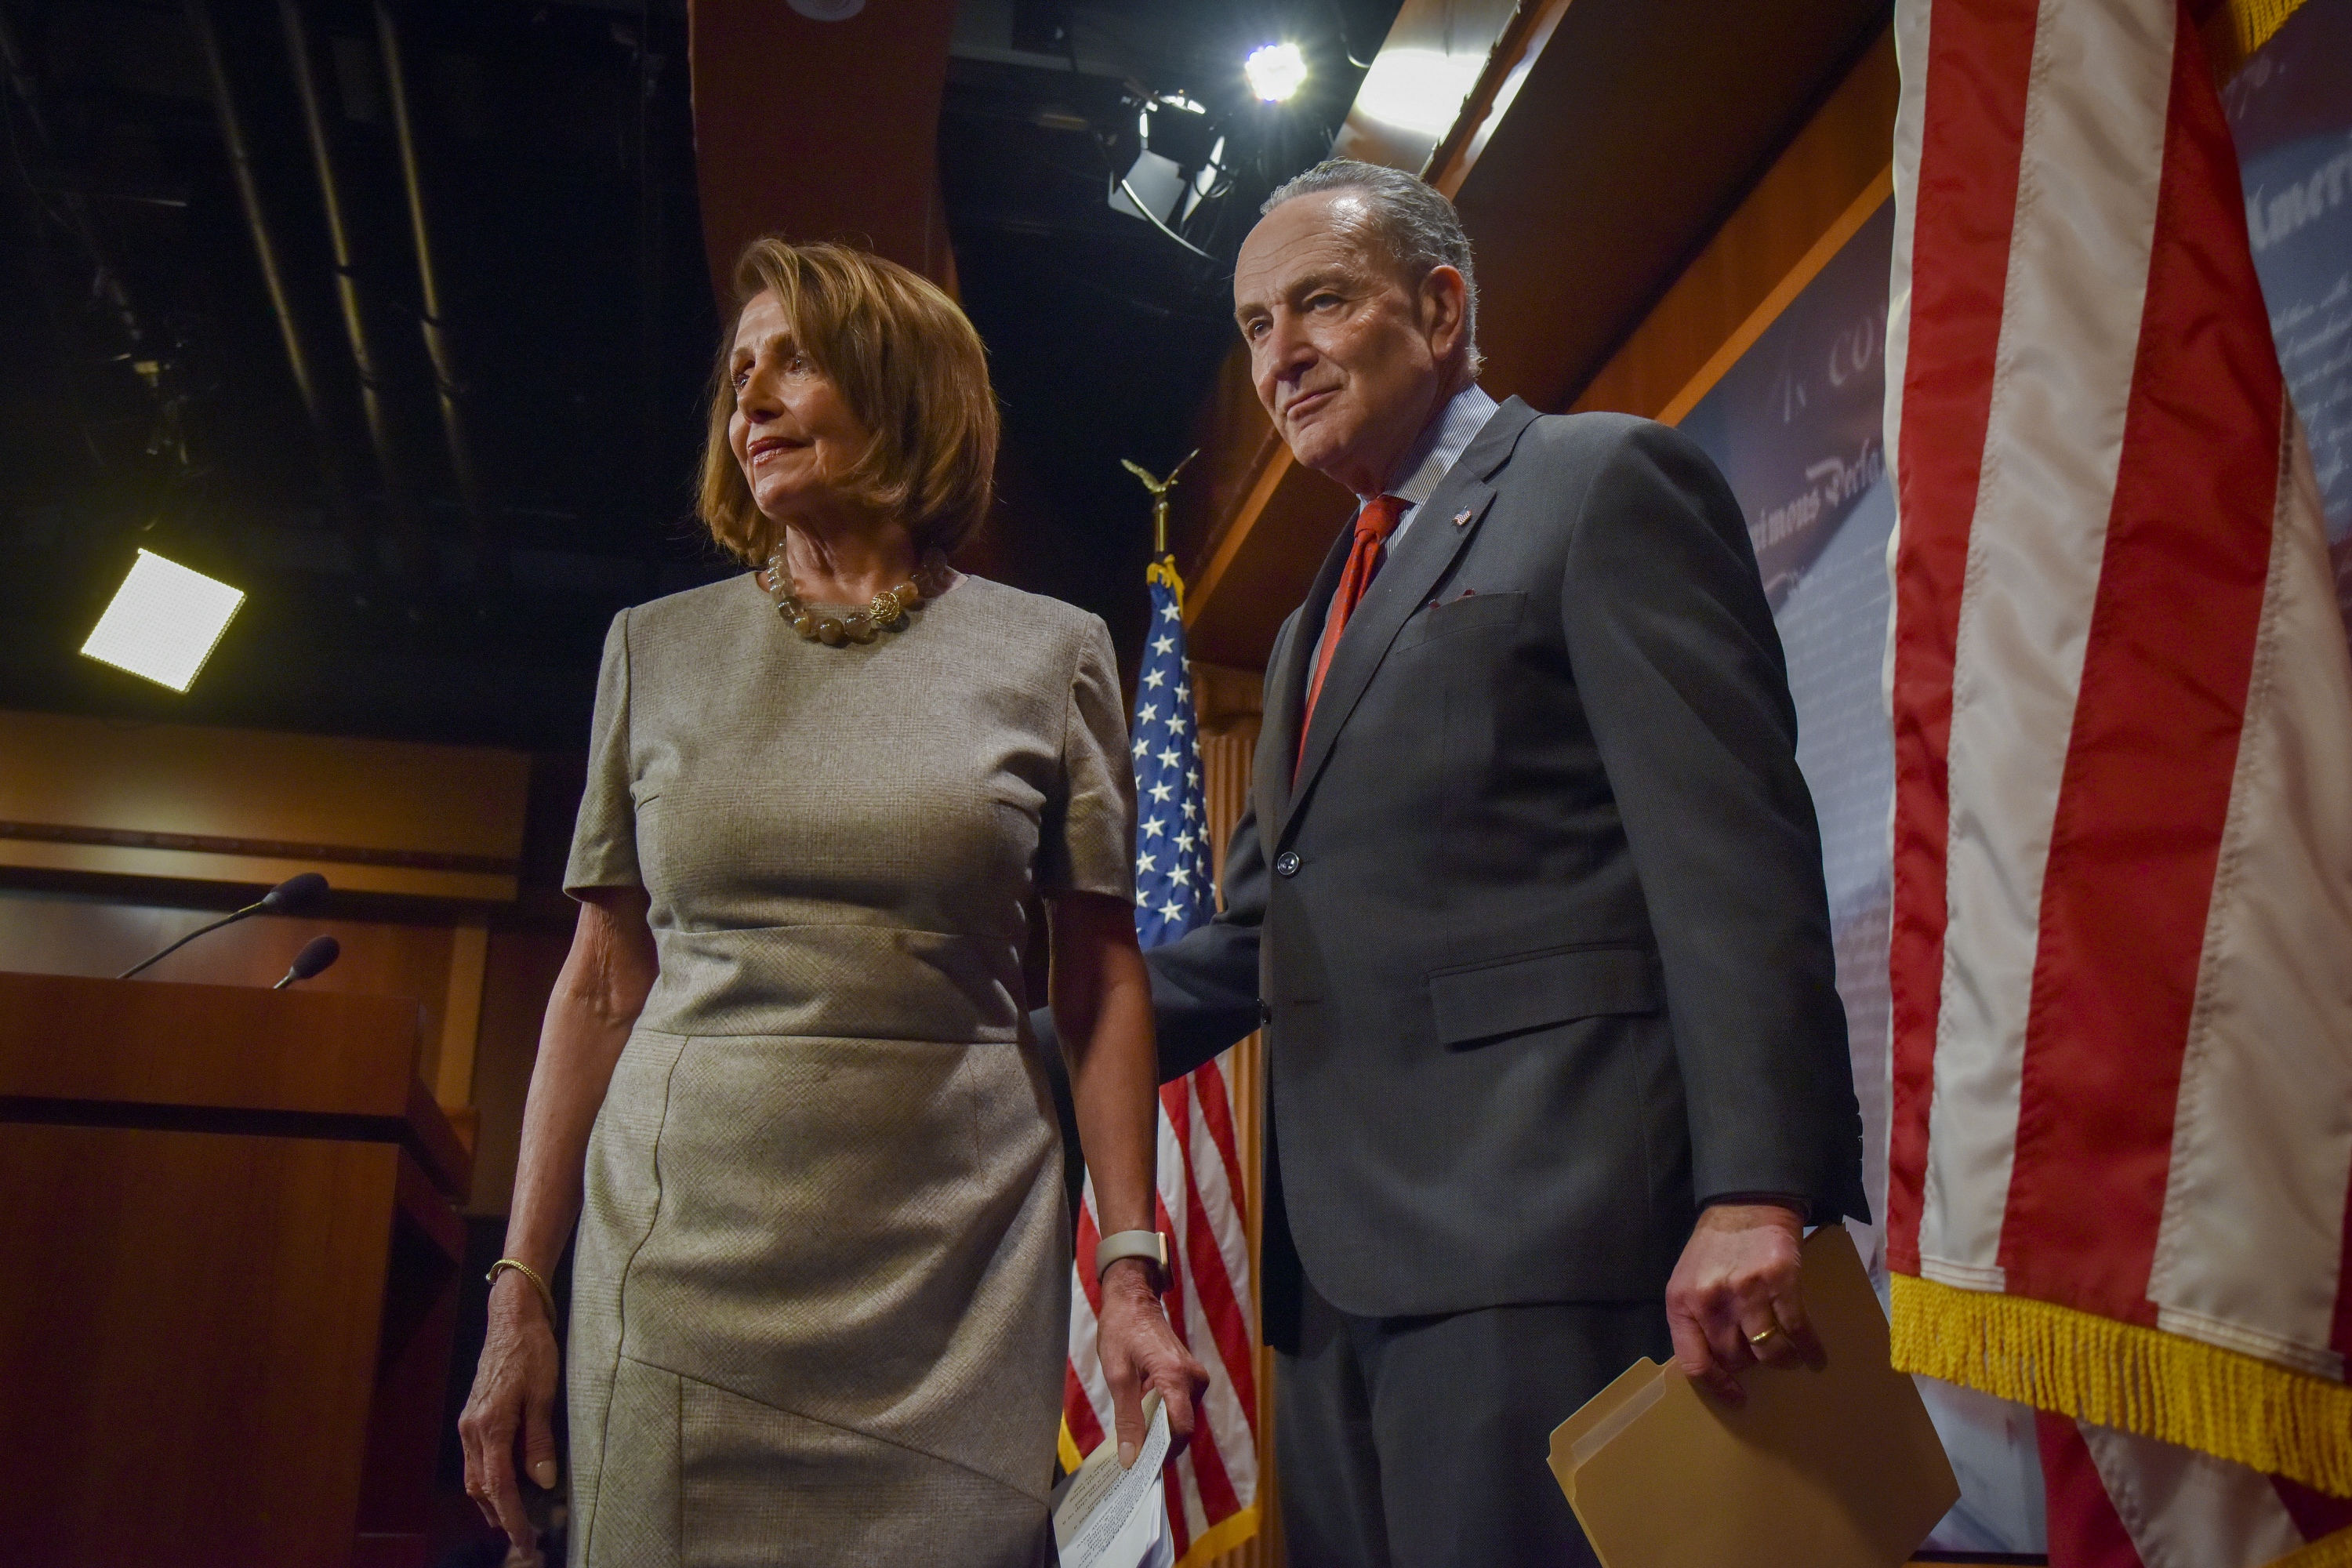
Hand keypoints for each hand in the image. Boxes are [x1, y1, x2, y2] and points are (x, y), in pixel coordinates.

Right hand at [458, 1270, 562, 1554]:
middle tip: (526, 1541)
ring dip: (492, 1503)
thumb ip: (539, 1440)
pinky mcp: (472, 1418)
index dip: (513, 1518)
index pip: (499, 1486)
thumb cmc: (532, 1350)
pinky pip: (475, 1461)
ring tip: (516, 1523)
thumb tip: (542, 1481)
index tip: (526, 1541)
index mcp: (489, 1426)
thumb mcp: (543, 1393)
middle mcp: (471, 1430)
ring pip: (474, 1478)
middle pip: (482, 1489)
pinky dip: (487, 1482)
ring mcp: (468, 1424)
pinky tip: (503, 1490)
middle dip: (502, 1518)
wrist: (511, 1318)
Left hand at [1094, 1258, 1208, 1468]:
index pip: (1180, 1429)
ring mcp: (1195, 1378)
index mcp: (1176, 1376)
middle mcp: (1194, 1379)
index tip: (1141, 1467)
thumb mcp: (1117, 1376)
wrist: (1133, 1299)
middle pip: (1181, 1427)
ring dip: (1159, 1431)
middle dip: (1158, 1445)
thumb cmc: (1121, 1331)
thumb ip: (1127, 1418)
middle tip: (1132, 1459)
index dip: (1162, 1452)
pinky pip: (1179, 1407)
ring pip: (1181, 1419)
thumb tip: (1131, 1458)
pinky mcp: (1191, 1377)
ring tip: (1134, 1442)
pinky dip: (1162, 1418)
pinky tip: (1142, 1422)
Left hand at [1664, 1201, 1818, 1404]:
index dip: (1718, 1387)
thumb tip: (1716, 1365)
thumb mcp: (1689, 1282)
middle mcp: (1710, 1301)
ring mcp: (1745, 1292)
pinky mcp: (1780, 1283)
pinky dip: (1809, 1349)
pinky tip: (1815, 1357)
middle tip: (1761, 1357)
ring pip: (1767, 1352)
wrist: (1745, 1205)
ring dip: (1781, 1361)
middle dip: (1750, 1364)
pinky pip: (1797, 1331)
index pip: (1695, 1362)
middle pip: (1735, 1359)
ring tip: (1789, 1358)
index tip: (1737, 1400)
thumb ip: (1696, 1319)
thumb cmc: (1715, 1249)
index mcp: (1681, 1303)